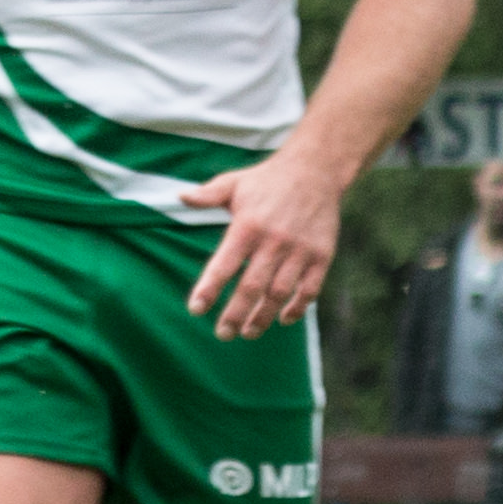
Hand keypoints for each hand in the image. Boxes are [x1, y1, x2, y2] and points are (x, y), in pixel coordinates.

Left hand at [180, 151, 344, 340]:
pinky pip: (310, 290)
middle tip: (223, 334)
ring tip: (249, 332)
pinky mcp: (322, 255)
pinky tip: (284, 319)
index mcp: (248, 225)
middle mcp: (274, 240)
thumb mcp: (234, 182)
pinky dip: (297, 308)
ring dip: (263, 317)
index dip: (209, 289)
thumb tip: (180, 198)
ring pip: (280, 293)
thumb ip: (207, 194)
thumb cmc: (267, 180)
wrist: (316, 169)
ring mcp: (300, 249)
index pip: (224, 264)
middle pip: (252, 287)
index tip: (195, 309)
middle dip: (235, 315)